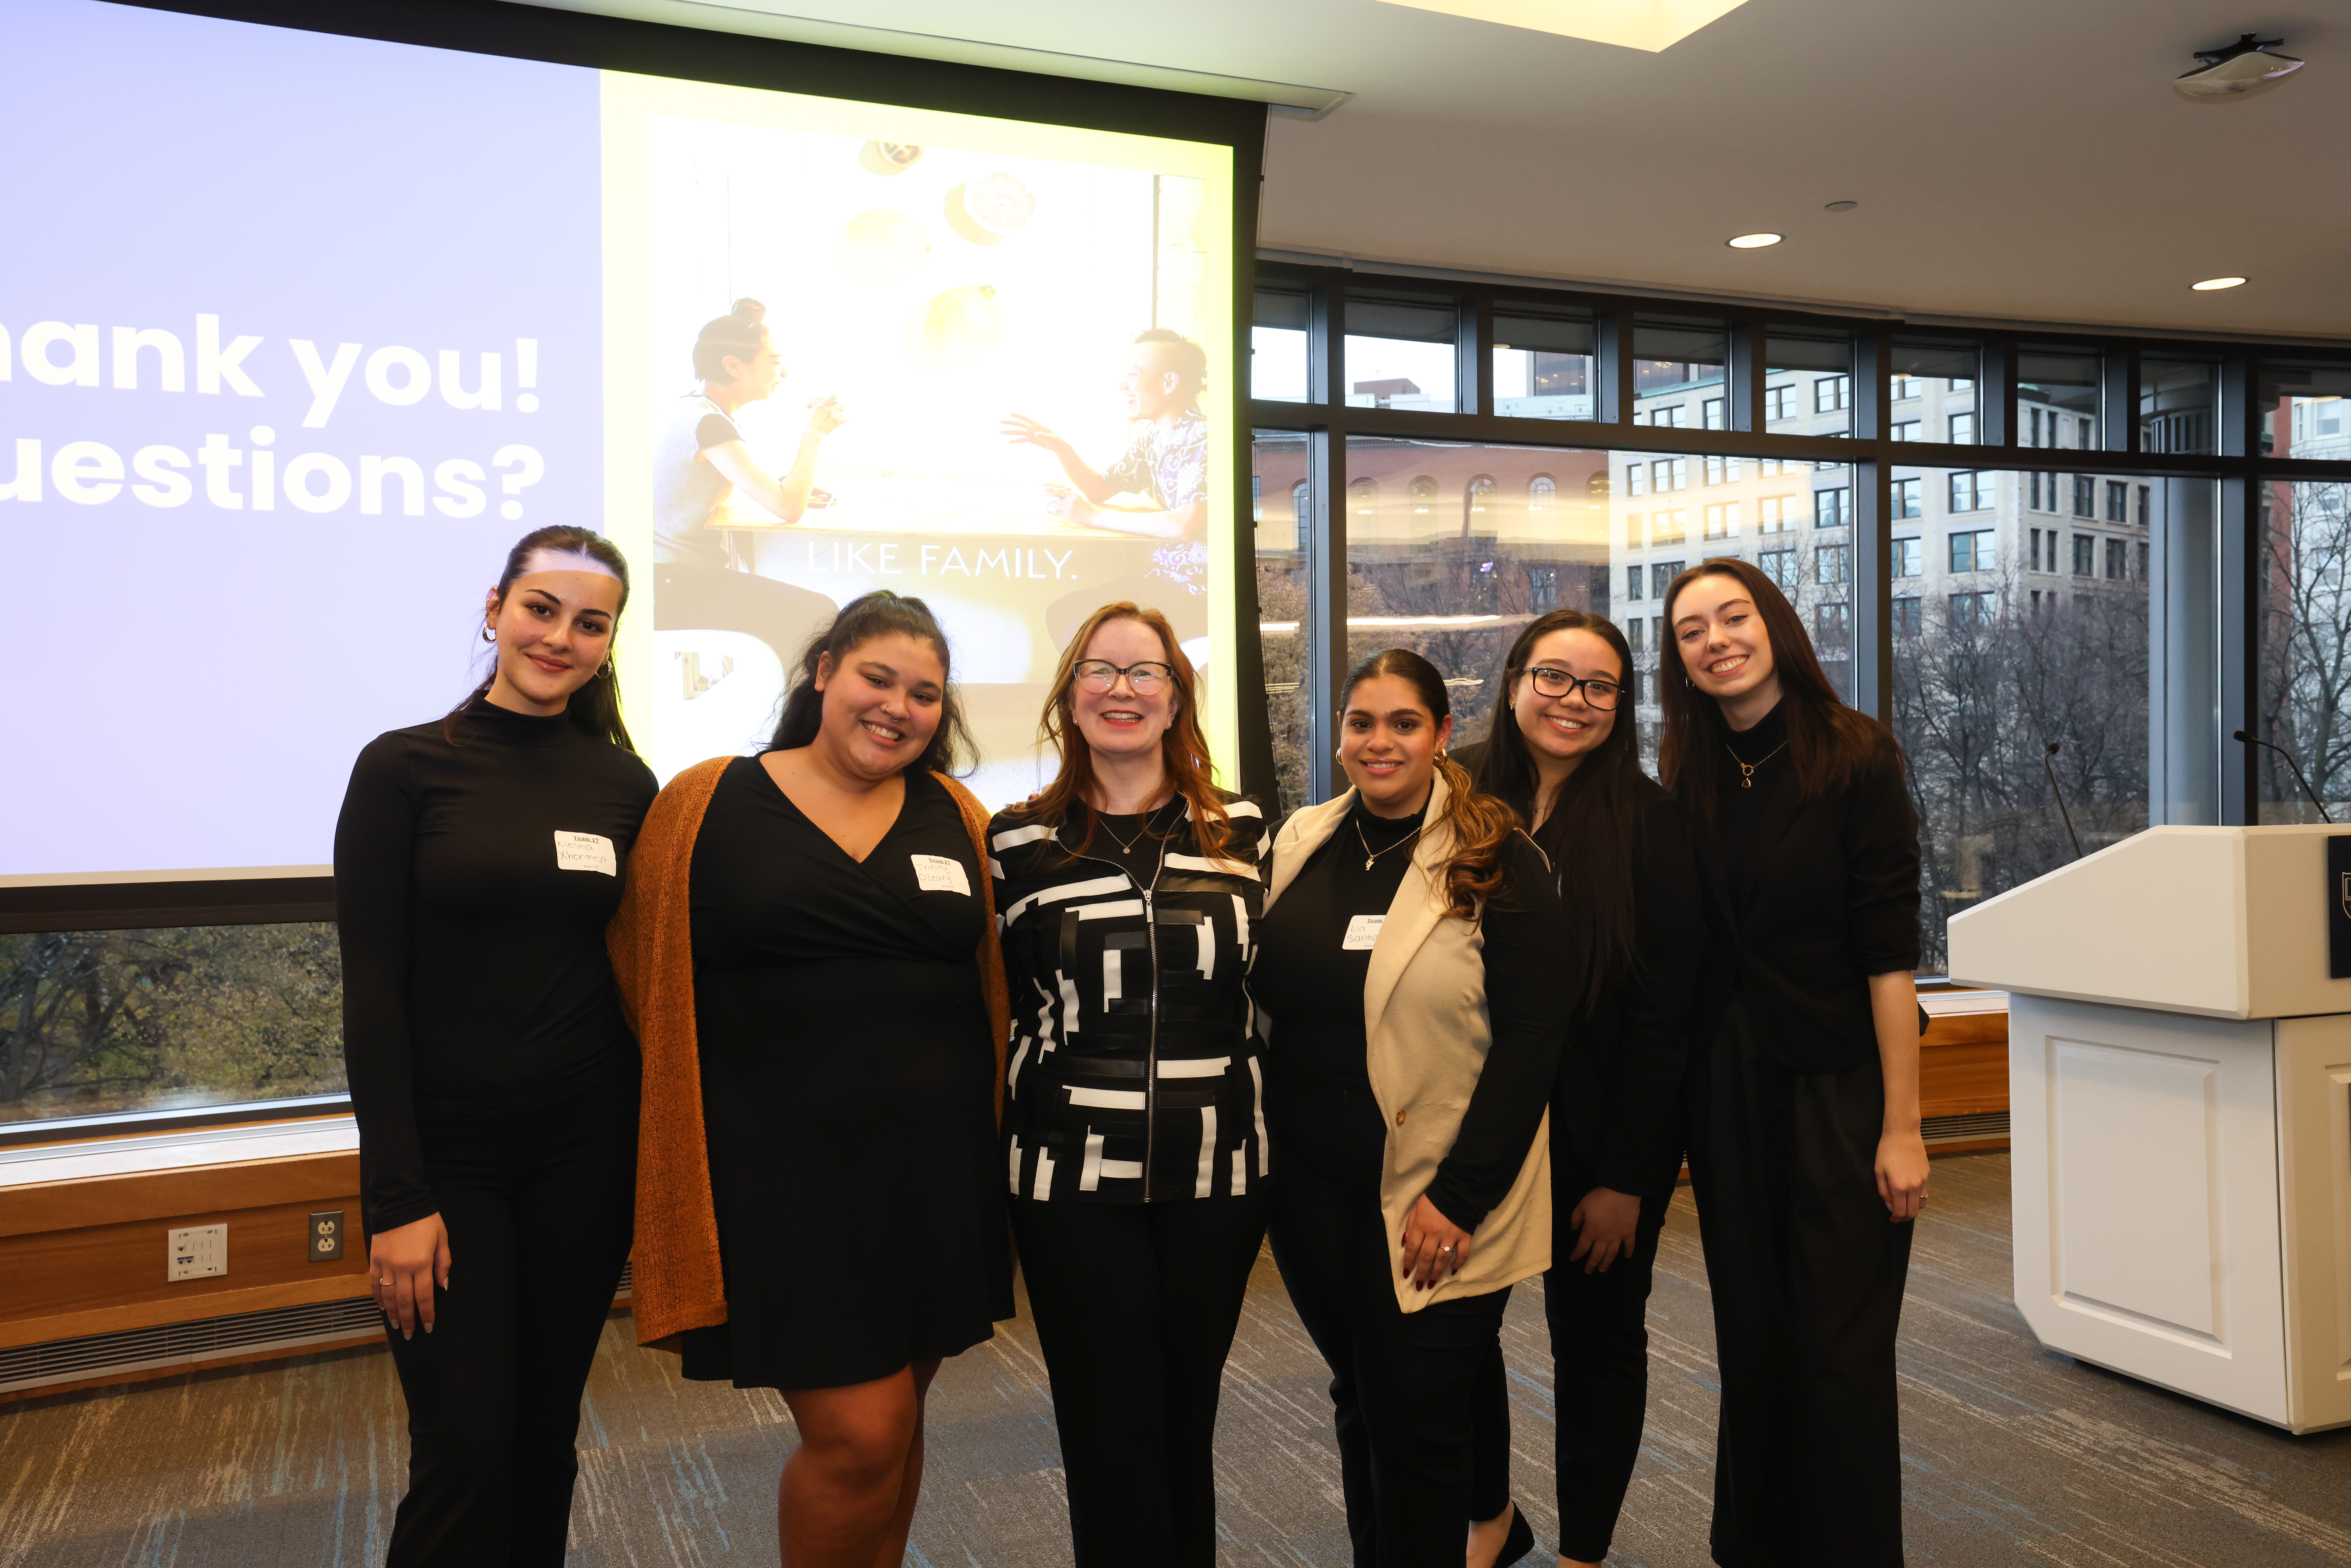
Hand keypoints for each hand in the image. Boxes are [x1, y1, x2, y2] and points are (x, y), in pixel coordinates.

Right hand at [369, 1212, 450, 1338]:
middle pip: (405, 1300)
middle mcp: (402, 1267)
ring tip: (397, 1325)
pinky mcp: (374, 1259)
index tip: (428, 1326)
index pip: (425, 1295)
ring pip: (388, 1295)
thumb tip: (443, 1286)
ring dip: (392, 1312)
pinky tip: (382, 1306)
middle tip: (411, 1333)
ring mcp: (386, 1264)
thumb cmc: (426, 1220)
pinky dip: (378, 1296)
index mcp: (422, 1263)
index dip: (426, 1313)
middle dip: (408, 1319)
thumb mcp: (442, 1238)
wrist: (400, 1201)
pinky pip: (375, 1283)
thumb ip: (443, 1263)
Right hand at [804, 395, 846, 436]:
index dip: (836, 397)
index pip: (834, 396)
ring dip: (842, 412)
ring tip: (840, 414)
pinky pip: (846, 419)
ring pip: (843, 411)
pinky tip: (843, 420)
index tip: (835, 399)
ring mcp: (834, 416)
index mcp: (822, 405)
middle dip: (840, 405)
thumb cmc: (808, 422)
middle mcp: (830, 409)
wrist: (812, 433)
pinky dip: (845, 419)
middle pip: (841, 403)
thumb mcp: (805, 412)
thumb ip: (805, 406)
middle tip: (838, 408)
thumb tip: (806, 403)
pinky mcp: (837, 423)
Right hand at [1001, 413, 1069, 454]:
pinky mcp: (1031, 440)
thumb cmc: (1056, 440)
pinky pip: (1021, 439)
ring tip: (1001, 431)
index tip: (1010, 413)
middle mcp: (1032, 428)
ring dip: (1010, 432)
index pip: (1026, 419)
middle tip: (1000, 421)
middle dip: (1010, 423)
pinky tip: (1009, 441)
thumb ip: (1044, 436)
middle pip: (1019, 424)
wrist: (1057, 445)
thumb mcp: (1051, 438)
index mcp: (1037, 425)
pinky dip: (1015, 440)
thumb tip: (1036, 434)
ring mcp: (1031, 434)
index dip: (1018, 416)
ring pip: (1018, 432)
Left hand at [1399, 1193, 1471, 1290]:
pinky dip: (1459, 1263)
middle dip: (1421, 1273)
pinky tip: (1454, 1271)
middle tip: (1418, 1285)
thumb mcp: (1416, 1209)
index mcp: (1421, 1226)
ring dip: (1437, 1273)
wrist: (1456, 1189)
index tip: (1406, 1273)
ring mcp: (1451, 1236)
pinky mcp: (1464, 1235)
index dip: (1408, 1262)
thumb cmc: (1433, 1199)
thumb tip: (1404, 1243)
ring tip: (1432, 1283)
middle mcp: (1435, 1233)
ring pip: (1443, 1259)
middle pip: (1427, 1257)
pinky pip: (1462, 1253)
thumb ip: (1410, 1226)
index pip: (1412, 1248)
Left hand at [1566, 1186, 1641, 1273]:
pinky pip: (1629, 1245)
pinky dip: (1628, 1252)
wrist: (1621, 1192)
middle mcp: (1604, 1238)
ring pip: (1611, 1254)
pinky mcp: (1629, 1232)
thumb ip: (1576, 1218)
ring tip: (1602, 1270)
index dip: (1577, 1254)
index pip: (1582, 1247)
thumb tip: (1573, 1229)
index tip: (1572, 1259)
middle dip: (1591, 1264)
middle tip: (1588, 1271)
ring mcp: (1618, 1237)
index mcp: (1591, 1232)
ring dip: (1606, 1263)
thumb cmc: (1600, 1198)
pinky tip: (1627, 1257)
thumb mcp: (1582, 1205)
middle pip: (1596, 1255)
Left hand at [1876, 1127, 1929, 1221]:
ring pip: (1922, 1205)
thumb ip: (1884, 1191)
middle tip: (1897, 1216)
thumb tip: (1889, 1205)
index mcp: (1899, 1187)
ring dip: (1913, 1209)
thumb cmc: (1887, 1150)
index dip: (1895, 1219)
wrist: (1903, 1134)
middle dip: (1905, 1217)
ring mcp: (1923, 1181)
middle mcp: (1914, 1187)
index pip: (1900, 1212)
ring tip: (1904, 1205)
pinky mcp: (1927, 1175)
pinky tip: (1910, 1194)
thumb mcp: (1878, 1171)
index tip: (1892, 1220)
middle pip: (1913, 1212)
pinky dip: (1919, 1199)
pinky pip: (1925, 1194)